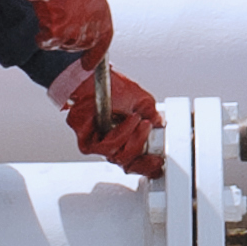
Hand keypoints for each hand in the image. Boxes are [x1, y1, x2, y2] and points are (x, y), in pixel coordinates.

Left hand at [52, 56, 163, 174]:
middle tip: (148, 128)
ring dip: (133, 137)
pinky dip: (121, 133)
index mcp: (124, 139)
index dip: (147, 167)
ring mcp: (97, 145)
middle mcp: (110, 145)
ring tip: (137, 119)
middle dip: (141, 146)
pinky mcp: (86, 142)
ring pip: (118, 156)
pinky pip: (107, 147)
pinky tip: (128, 119)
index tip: (158, 162)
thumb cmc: (113, 88)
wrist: (95, 79)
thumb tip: (160, 126)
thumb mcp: (141, 102)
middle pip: (128, 163)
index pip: (135, 162)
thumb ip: (152, 116)